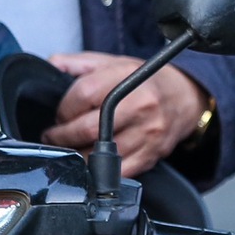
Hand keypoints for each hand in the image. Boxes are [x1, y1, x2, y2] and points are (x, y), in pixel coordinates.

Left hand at [43, 52, 210, 177]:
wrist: (185, 96)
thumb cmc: (146, 80)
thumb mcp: (114, 62)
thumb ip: (79, 64)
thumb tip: (49, 66)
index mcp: (127, 77)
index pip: (83, 94)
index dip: (63, 108)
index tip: (59, 114)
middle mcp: (140, 105)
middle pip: (87, 128)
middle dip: (62, 136)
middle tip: (55, 136)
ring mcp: (147, 133)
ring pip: (100, 156)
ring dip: (77, 155)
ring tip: (72, 147)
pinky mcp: (151, 155)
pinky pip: (118, 172)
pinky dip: (100, 171)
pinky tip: (93, 161)